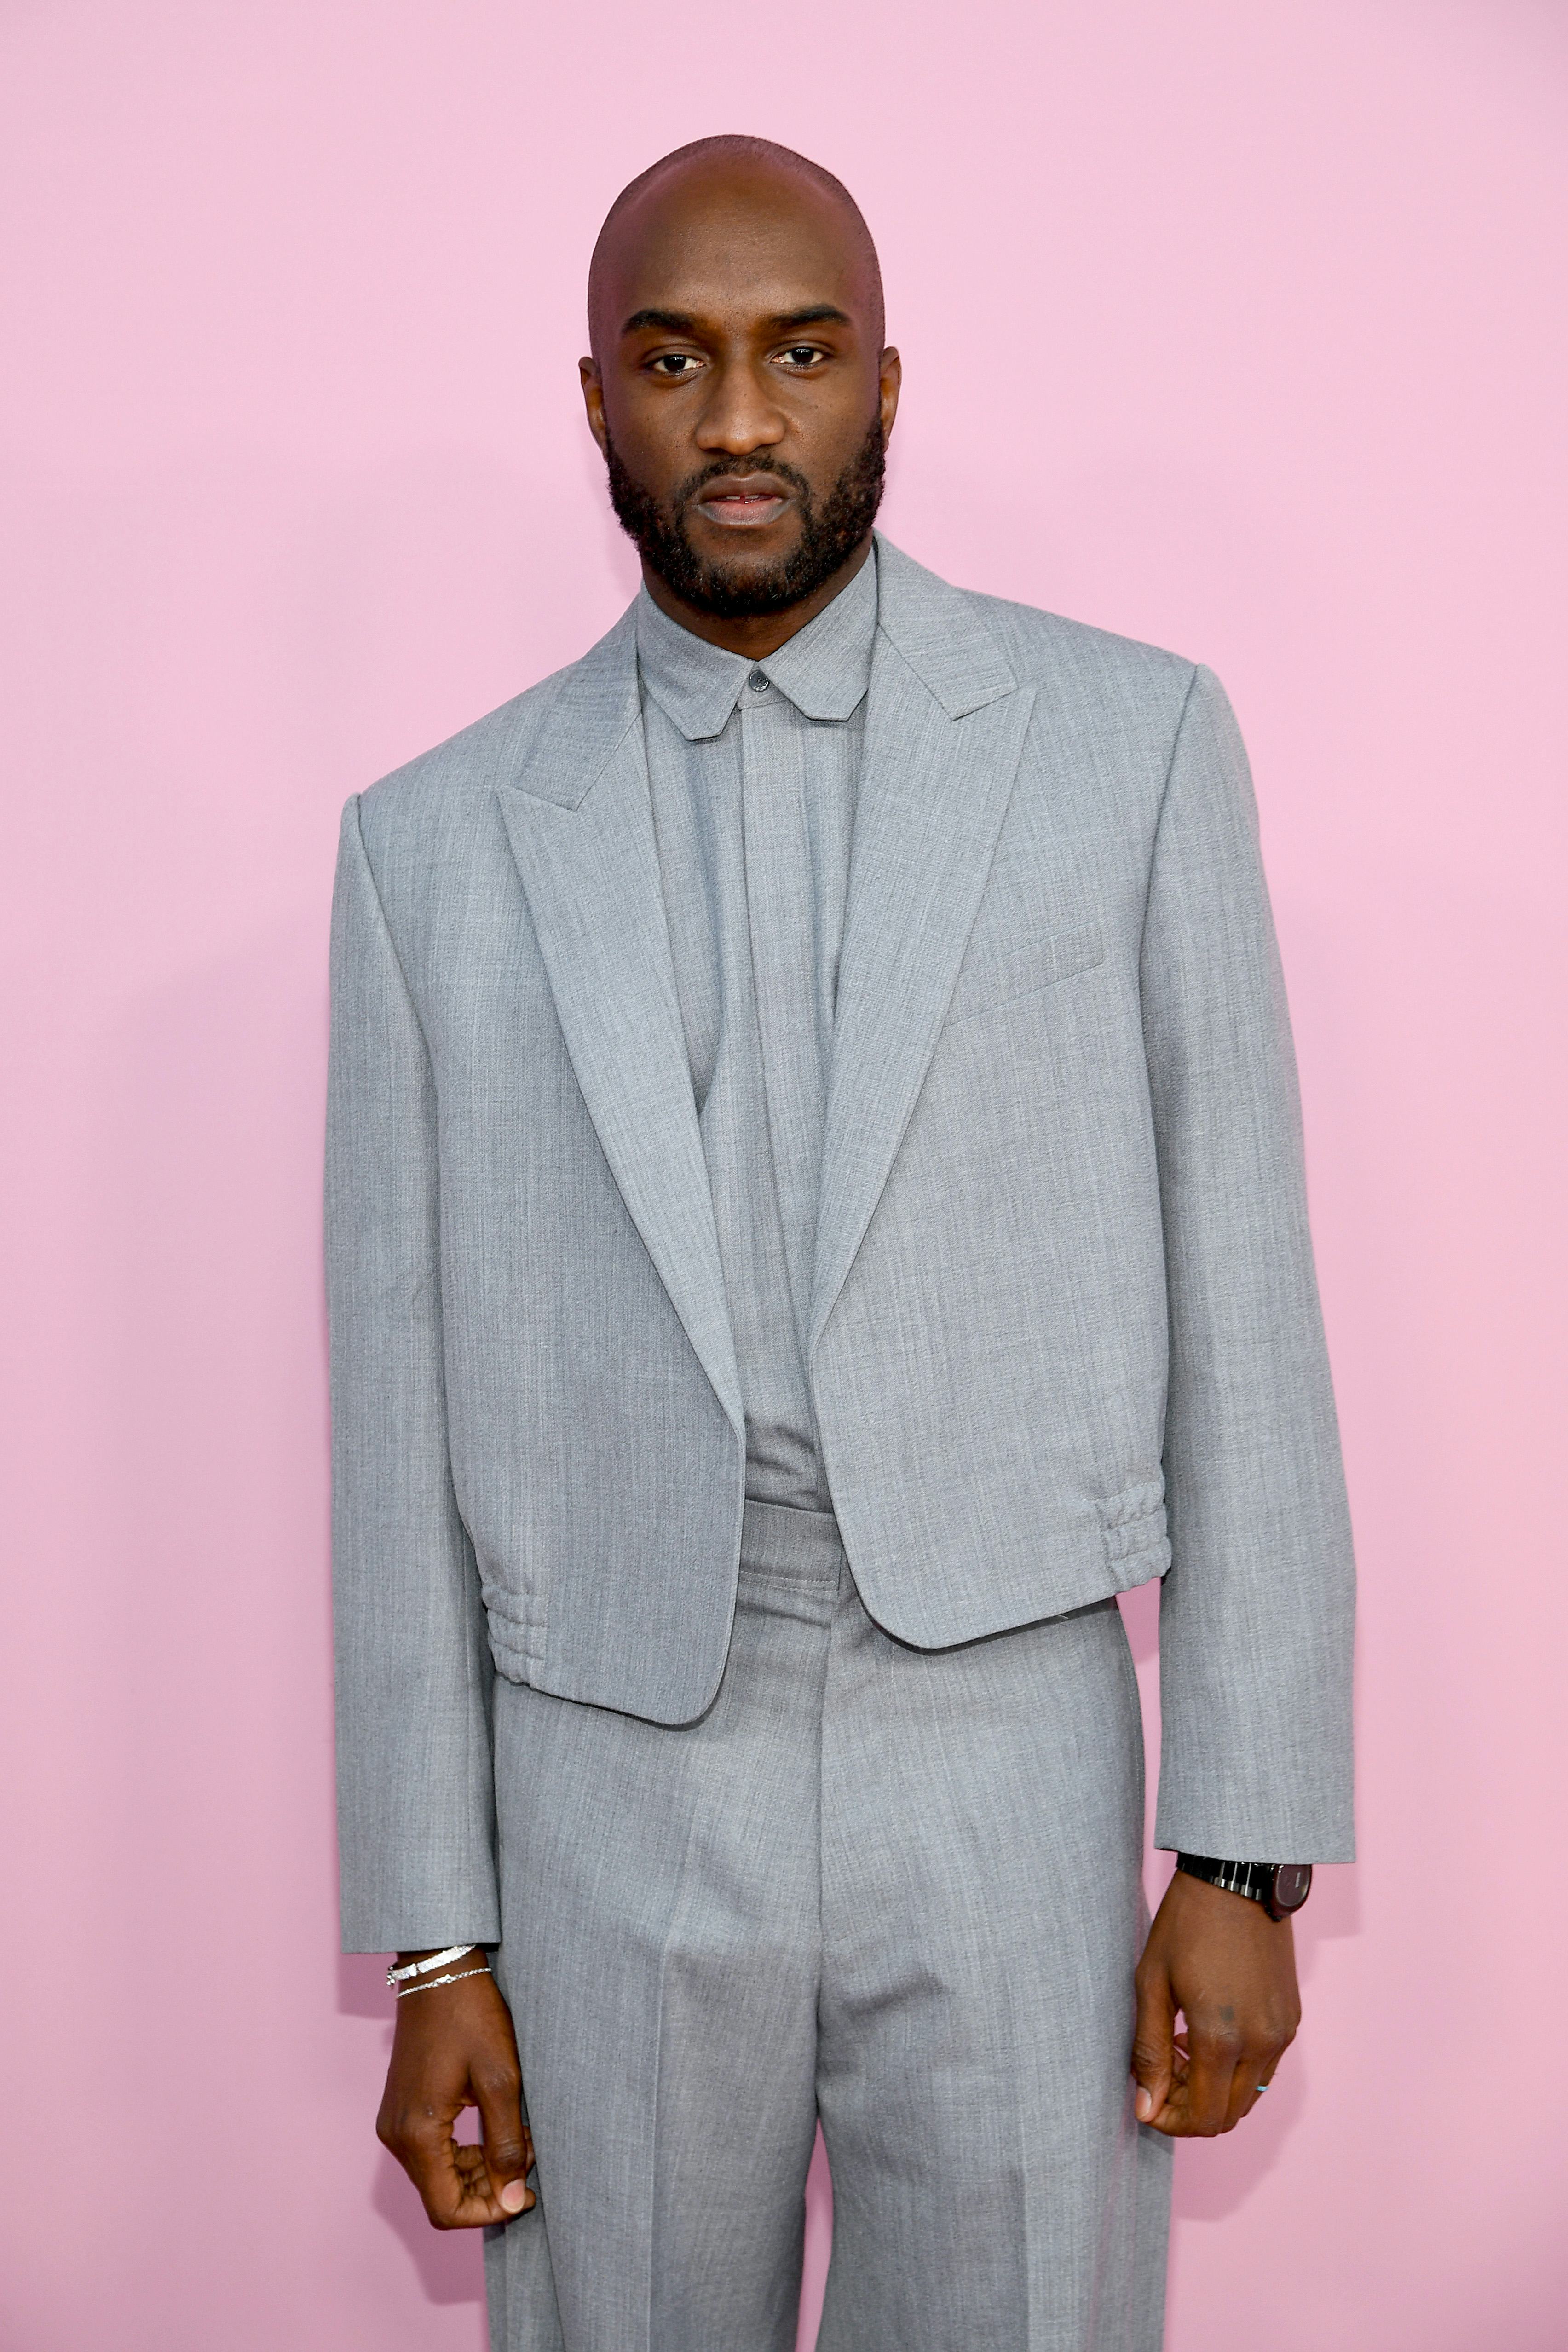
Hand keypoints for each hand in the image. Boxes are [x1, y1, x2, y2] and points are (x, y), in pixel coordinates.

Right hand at [376, 1957, 535, 2226]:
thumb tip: (513, 2200)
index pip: (446, 2208)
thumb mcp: (501, 2080)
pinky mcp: (402, 2108)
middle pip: (441, 2195)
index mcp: (416, 2133)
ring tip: (519, 2142)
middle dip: (488, 2190)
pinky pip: (432, 2151)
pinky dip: (465, 2152)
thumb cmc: (471, 2016)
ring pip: (438, 2175)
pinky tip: (496, 2129)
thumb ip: (506, 2144)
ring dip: (479, 2171)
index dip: (488, 2213)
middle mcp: (396, 2135)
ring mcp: (395, 2122)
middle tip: (528, 2159)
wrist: (440, 1969)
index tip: (524, 2194)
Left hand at [1132, 1870, 1300, 2134]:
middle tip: (1160, 2074)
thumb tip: (1146, 2109)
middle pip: (1228, 2116)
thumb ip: (1149, 2052)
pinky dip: (1234, 2069)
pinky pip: (1264, 2068)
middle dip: (1189, 2109)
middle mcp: (1261, 2043)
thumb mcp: (1151, 1983)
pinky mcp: (1291, 2019)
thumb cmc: (1186, 1924)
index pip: (1203, 2119)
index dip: (1170, 2122)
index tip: (1147, 2103)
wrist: (1237, 1878)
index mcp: (1221, 2038)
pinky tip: (1206, 2035)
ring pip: (1248, 2095)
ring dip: (1212, 2090)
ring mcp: (1282, 2033)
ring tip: (1179, 2050)